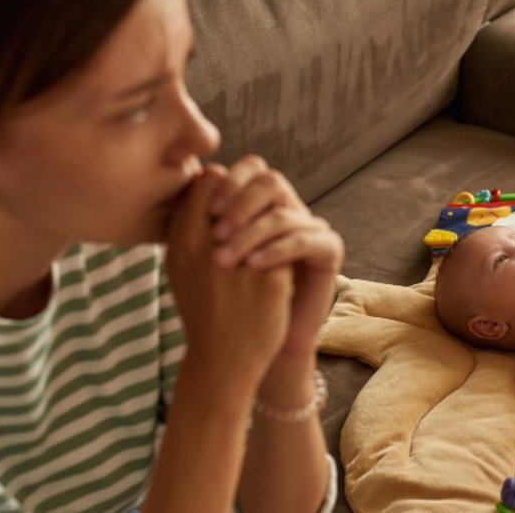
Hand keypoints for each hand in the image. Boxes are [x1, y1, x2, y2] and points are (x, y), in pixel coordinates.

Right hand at [165, 165, 293, 377]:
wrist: (222, 360)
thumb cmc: (202, 310)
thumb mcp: (180, 267)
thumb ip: (188, 227)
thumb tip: (204, 185)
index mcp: (183, 240)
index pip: (209, 179)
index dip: (225, 183)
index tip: (234, 199)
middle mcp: (209, 246)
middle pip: (240, 189)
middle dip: (252, 194)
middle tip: (259, 208)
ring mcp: (242, 261)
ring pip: (270, 212)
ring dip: (272, 219)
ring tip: (274, 233)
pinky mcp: (272, 279)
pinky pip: (287, 243)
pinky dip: (287, 249)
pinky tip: (286, 262)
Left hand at [207, 155, 344, 356]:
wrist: (253, 346)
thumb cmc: (223, 299)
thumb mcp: (205, 255)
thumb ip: (197, 218)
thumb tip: (186, 182)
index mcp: (260, 205)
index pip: (249, 169)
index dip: (227, 182)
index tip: (205, 209)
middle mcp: (287, 209)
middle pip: (269, 180)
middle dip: (239, 203)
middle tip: (215, 231)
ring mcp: (309, 228)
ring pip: (283, 212)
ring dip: (251, 232)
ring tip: (225, 258)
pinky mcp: (327, 251)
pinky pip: (304, 239)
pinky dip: (275, 250)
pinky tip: (252, 265)